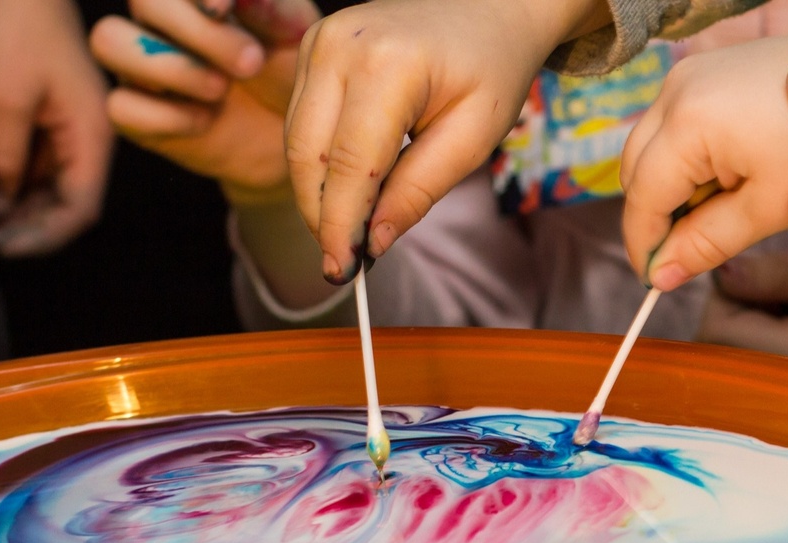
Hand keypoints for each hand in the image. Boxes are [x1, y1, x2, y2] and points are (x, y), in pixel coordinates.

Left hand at [0, 0, 112, 256]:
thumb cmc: (16, 27)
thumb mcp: (3, 99)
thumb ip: (1, 160)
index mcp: (93, 136)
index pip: (79, 210)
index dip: (43, 236)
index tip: (0, 246)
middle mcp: (89, 140)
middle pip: (68, 206)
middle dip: (29, 229)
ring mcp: (69, 130)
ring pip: (51, 190)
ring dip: (19, 212)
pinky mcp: (48, 120)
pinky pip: (36, 167)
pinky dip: (12, 187)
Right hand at [89, 0, 308, 206]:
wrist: (288, 135)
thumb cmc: (286, 71)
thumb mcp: (295, 37)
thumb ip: (273, 8)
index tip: (224, 8)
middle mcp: (159, 21)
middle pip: (144, 1)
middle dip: (198, 32)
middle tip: (251, 62)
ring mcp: (139, 65)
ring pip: (108, 41)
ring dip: (169, 66)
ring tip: (221, 89)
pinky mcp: (135, 114)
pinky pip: (119, 106)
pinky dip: (163, 115)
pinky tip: (205, 121)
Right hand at [284, 0, 609, 283]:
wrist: (490, 8)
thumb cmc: (492, 69)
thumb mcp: (473, 139)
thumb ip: (419, 191)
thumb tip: (372, 242)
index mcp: (388, 66)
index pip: (347, 165)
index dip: (341, 225)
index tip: (344, 271)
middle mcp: (340, 46)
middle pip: (307, 155)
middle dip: (322, 216)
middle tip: (346, 261)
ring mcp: (320, 40)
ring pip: (296, 141)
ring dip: (318, 192)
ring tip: (352, 226)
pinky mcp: (314, 44)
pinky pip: (302, 120)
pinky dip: (319, 162)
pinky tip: (350, 186)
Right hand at [619, 36, 787, 292]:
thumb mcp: (769, 206)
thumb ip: (707, 242)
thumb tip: (661, 277)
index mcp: (688, 124)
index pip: (642, 199)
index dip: (645, 246)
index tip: (657, 281)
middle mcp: (675, 89)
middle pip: (634, 170)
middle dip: (654, 215)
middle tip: (688, 250)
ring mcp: (689, 72)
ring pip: (651, 146)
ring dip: (670, 185)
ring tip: (717, 210)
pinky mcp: (705, 68)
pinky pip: (674, 122)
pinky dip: (686, 157)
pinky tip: (727, 175)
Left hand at [698, 231, 787, 374]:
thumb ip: (784, 275)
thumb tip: (720, 274)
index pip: (721, 330)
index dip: (724, 290)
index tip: (751, 256)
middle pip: (722, 340)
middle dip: (735, 300)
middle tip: (777, 265)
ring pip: (740, 341)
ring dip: (753, 307)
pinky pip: (763, 344)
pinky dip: (771, 317)